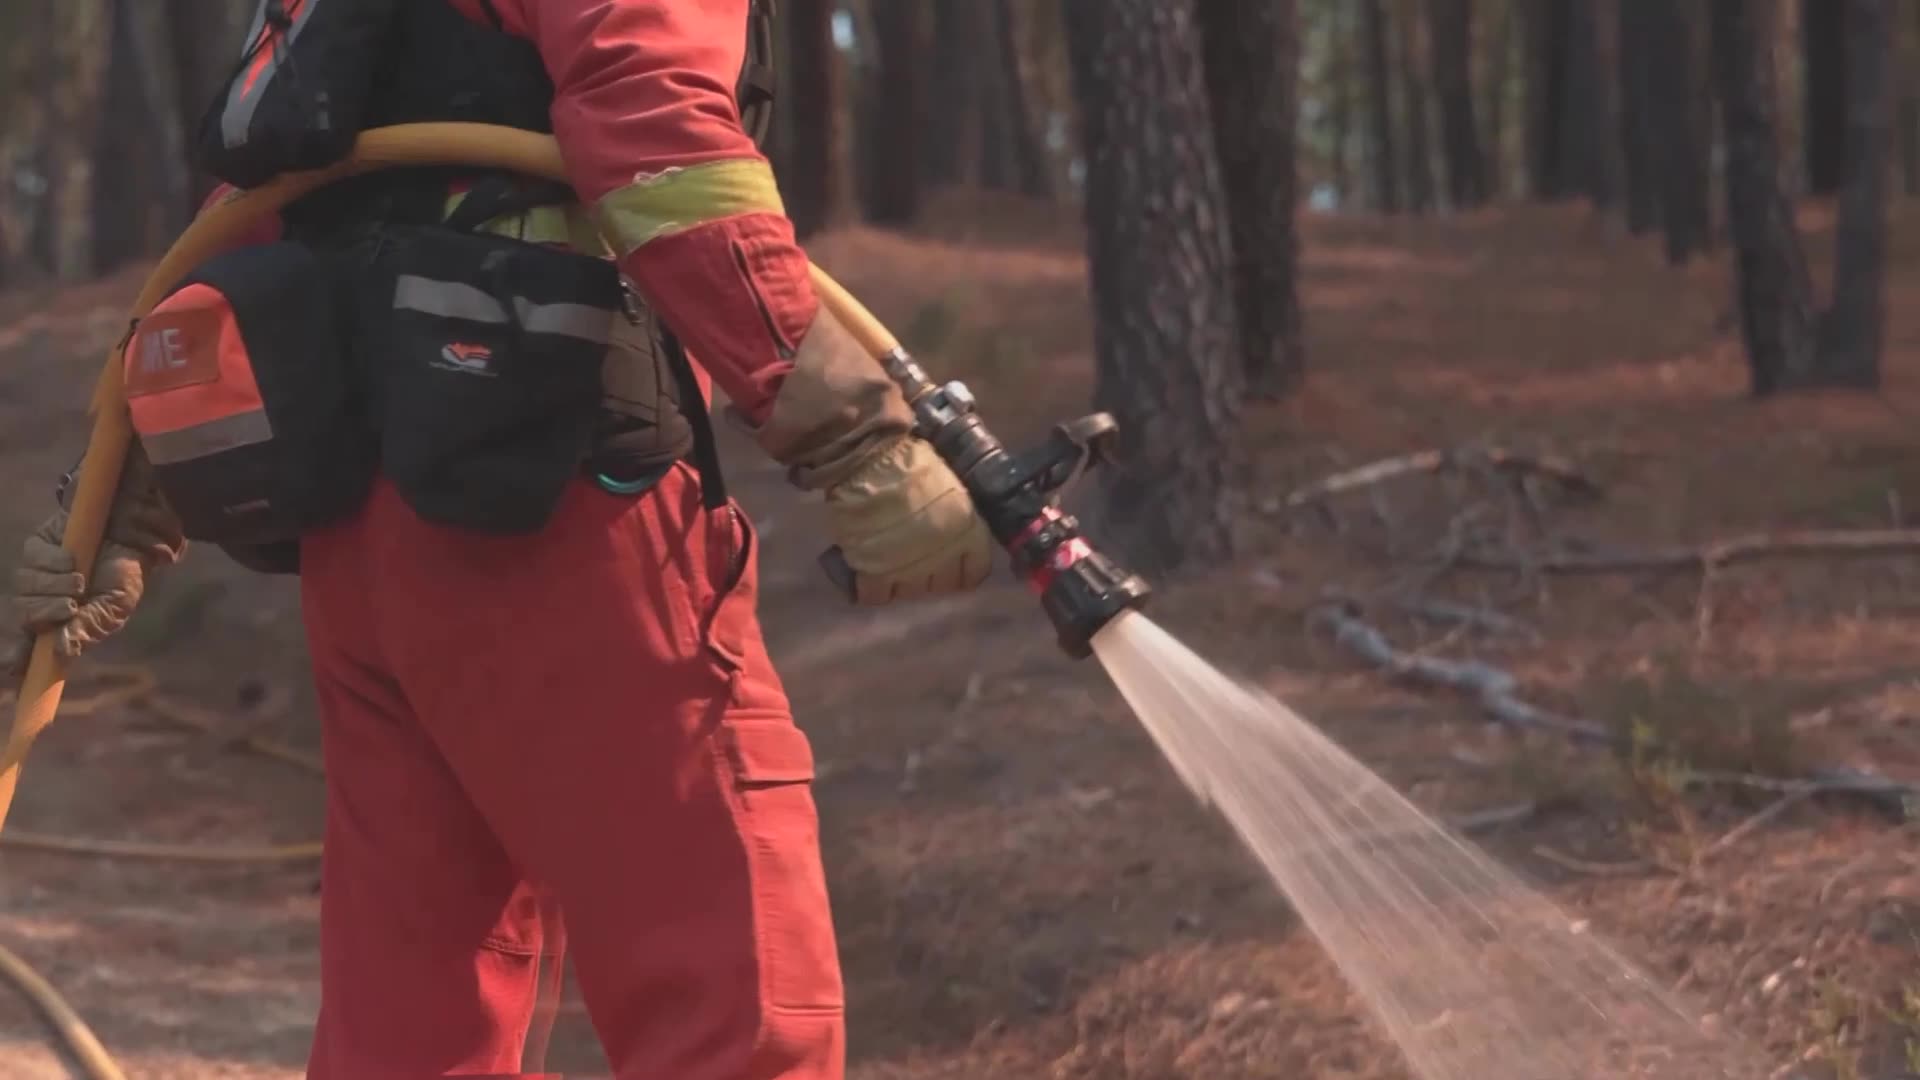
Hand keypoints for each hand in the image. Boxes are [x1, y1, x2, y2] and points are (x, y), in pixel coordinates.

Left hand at [7, 446, 184, 681]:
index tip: (10, 670)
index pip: (32, 644)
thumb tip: (63, 651)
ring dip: (54, 585)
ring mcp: (36, 574)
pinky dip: (53, 562)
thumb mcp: (116, 605)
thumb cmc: (127, 570)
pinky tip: (72, 558)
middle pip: (26, 616)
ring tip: (79, 578)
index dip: (19, 657)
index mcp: (63, 620)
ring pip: (26, 589)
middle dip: (48, 612)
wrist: (131, 529)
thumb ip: (91, 627)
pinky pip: (32, 561)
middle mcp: (45, 599)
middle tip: (72, 605)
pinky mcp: (36, 547)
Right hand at [821, 436, 993, 604]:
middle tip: (914, 554)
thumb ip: (953, 511)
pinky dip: (870, 587)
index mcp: (968, 530)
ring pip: (911, 592)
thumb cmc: (909, 458)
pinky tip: (866, 571)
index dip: (962, 566)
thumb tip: (948, 522)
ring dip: (901, 578)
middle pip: (942, 584)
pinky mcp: (875, 574)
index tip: (951, 559)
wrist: (866, 458)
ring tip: (888, 559)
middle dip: (930, 572)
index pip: (976, 570)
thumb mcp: (948, 481)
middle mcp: (944, 555)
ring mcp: (910, 569)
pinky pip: (876, 595)